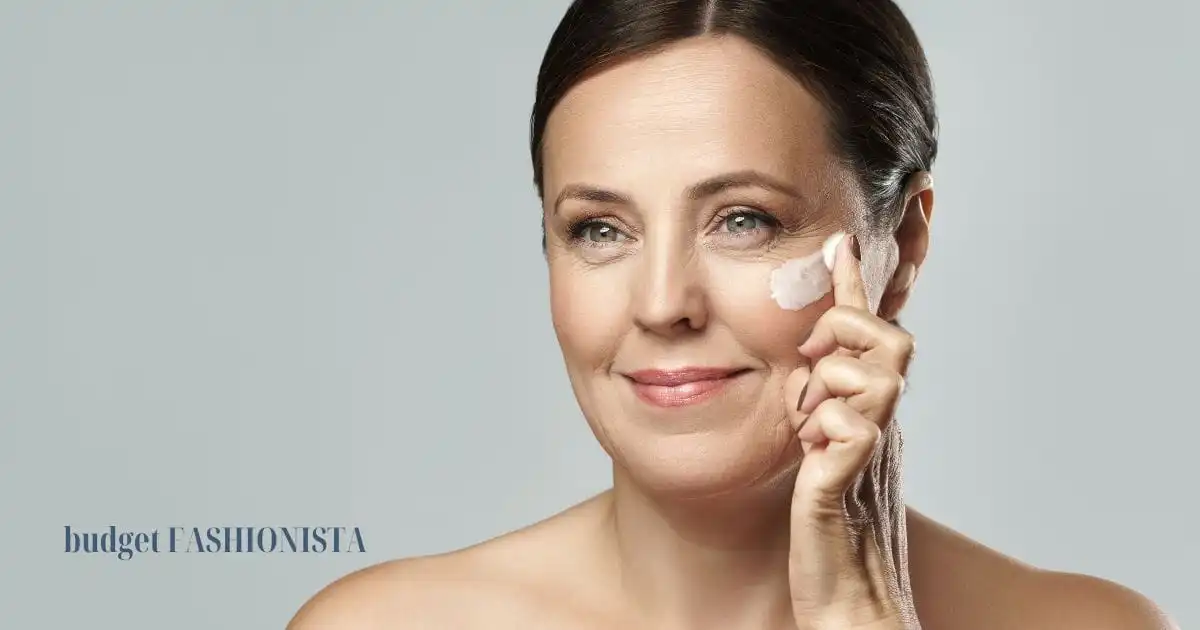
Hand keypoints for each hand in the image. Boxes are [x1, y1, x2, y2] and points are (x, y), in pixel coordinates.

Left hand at [785, 234, 918, 629]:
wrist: (850, 595)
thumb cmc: (831, 525)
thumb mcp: (822, 449)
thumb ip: (821, 406)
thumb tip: (808, 370)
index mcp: (868, 409)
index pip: (870, 334)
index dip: (856, 285)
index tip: (839, 241)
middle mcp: (879, 420)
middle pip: (890, 338)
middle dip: (847, 336)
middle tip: (812, 371)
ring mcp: (871, 448)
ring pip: (871, 373)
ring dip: (829, 388)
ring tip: (809, 426)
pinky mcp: (850, 479)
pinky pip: (850, 427)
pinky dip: (824, 431)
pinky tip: (811, 455)